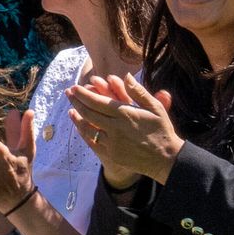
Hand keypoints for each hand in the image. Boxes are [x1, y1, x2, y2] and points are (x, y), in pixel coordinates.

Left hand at [68, 71, 183, 188]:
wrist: (166, 159)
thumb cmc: (162, 130)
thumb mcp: (155, 108)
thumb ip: (138, 92)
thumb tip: (126, 76)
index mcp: (125, 114)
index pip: (97, 101)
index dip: (83, 94)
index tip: (75, 87)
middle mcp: (115, 127)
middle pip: (89, 112)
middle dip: (76, 102)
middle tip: (68, 94)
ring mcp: (112, 142)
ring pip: (88, 127)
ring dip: (77, 117)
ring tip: (71, 109)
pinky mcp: (111, 154)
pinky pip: (92, 142)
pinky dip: (84, 132)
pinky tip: (80, 126)